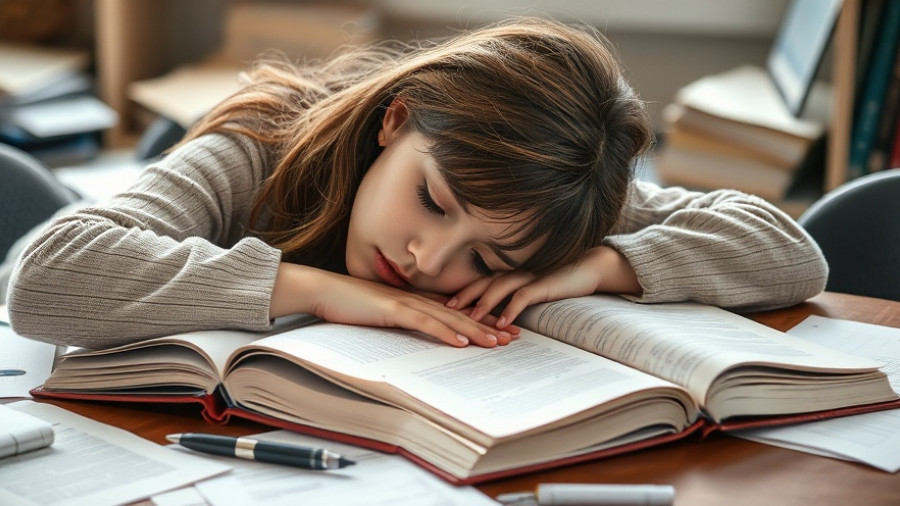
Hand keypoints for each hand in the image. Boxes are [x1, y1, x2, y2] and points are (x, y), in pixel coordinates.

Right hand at [270, 263, 515, 347]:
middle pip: (460, 314)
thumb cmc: (347, 303)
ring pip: (449, 319)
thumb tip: (420, 332)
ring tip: (498, 342)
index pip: (455, 312)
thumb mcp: (381, 314)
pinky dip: (445, 332)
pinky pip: (424, 322)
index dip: (481, 320)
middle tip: (514, 336)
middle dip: (489, 325)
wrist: (322, 290)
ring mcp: (406, 302)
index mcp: (415, 299)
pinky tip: (461, 342)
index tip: (502, 330)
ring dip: (475, 331)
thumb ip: (401, 319)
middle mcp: (417, 298)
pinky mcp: (392, 309)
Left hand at [448, 246, 640, 327]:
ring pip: (500, 287)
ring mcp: (529, 275)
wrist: (588, 268)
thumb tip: (492, 315)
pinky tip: (502, 322)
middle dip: (464, 296)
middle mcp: (515, 271)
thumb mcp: (530, 287)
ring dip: (484, 303)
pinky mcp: (544, 283)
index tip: (443, 304)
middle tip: (446, 310)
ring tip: (470, 318)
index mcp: (509, 272)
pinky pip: (524, 296)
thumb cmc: (556, 279)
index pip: (479, 281)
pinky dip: (511, 309)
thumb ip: (511, 295)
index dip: (462, 291)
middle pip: (483, 282)